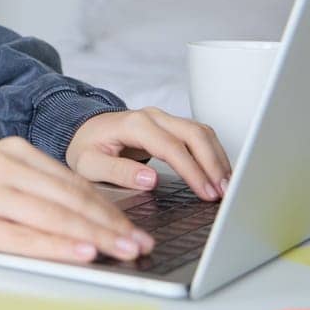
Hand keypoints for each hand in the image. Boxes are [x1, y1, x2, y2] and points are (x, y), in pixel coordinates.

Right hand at [0, 137, 157, 263]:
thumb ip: (29, 186)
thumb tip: (80, 216)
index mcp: (11, 152)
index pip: (73, 182)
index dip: (109, 207)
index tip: (136, 228)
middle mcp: (1, 167)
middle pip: (70, 198)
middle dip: (112, 224)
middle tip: (141, 244)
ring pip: (53, 216)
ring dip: (95, 236)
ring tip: (123, 252)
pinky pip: (20, 237)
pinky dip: (55, 245)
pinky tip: (80, 252)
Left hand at [64, 107, 232, 200]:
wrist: (83, 130)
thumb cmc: (86, 148)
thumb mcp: (90, 165)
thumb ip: (118, 172)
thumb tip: (150, 179)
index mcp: (134, 125)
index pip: (172, 147)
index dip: (193, 170)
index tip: (206, 192)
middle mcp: (153, 117)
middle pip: (195, 134)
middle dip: (213, 164)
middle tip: (224, 192)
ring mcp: (164, 119)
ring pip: (202, 132)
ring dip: (218, 159)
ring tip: (227, 187)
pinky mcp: (170, 126)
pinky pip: (199, 135)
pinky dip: (213, 153)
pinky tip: (220, 173)